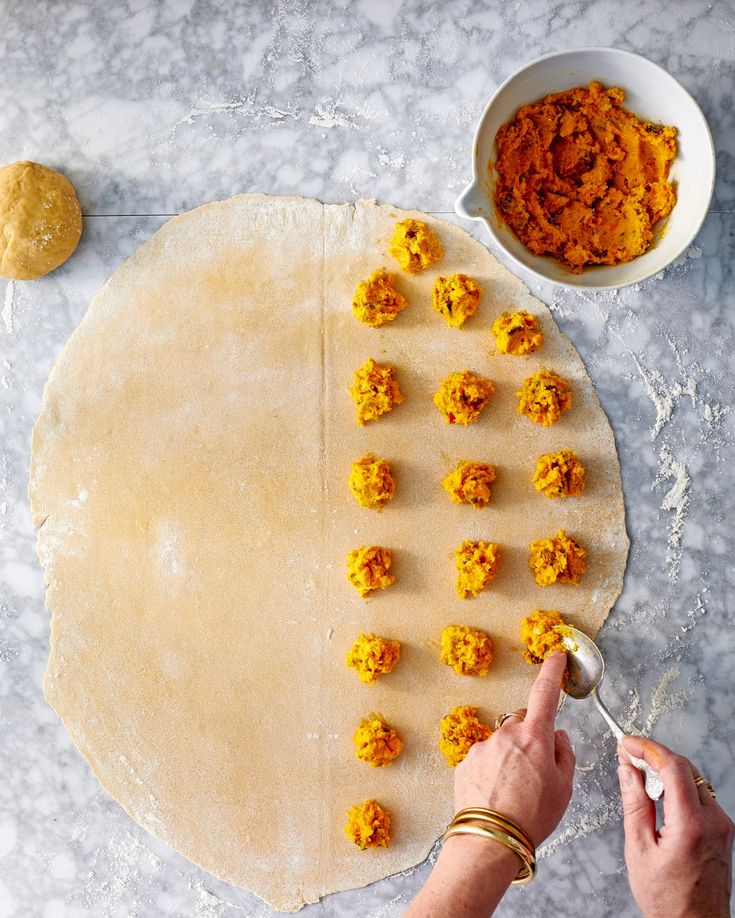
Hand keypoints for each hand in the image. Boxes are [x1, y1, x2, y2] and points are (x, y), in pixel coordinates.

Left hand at [454, 651, 575, 846]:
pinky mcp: (464, 761)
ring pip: (503, 742)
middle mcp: (506, 734)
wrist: (490, 841)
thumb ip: (564, 755)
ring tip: (515, 791)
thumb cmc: (532, 817)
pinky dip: (492, 770)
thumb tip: (557, 738)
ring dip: (510, 757)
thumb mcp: (564, 788)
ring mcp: (483, 746)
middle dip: (531, 736)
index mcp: (534, 736)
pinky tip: (496, 794)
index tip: (556, 655)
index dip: (552, 671)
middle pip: (523, 722)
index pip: (545, 692)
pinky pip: (485, 758)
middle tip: (538, 769)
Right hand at [618, 735, 733, 917]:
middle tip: (628, 755)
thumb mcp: (639, 849)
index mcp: (691, 825)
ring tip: (639, 774)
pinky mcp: (723, 830)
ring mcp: (722, 825)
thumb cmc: (667, 898)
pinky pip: (700, 795)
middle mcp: (714, 821)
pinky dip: (678, 786)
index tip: (627, 743)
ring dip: (666, 770)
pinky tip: (658, 794)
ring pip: (694, 779)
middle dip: (655, 756)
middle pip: (685, 768)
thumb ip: (634, 803)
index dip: (648, 748)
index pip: (673, 768)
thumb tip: (627, 769)